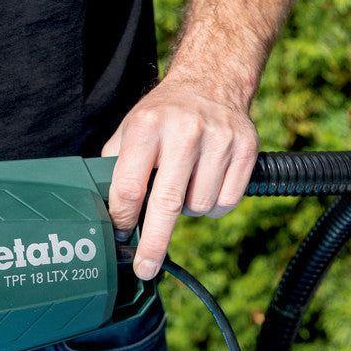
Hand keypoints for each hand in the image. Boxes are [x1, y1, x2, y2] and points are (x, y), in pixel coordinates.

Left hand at [101, 78, 258, 279]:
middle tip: (145, 268)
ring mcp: (219, 139)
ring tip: (183, 185)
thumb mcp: (129, 131)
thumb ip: (114, 169)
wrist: (210, 82)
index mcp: (147, 126)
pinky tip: (206, 184)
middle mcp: (184, 131)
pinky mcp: (246, 147)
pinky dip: (214, 205)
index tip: (121, 236)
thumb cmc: (161, 117)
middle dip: (153, 243)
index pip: (129, 187)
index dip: (123, 219)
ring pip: (200, 207)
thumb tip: (104, 216)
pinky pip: (227, 201)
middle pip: (166, 204)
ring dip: (188, 210)